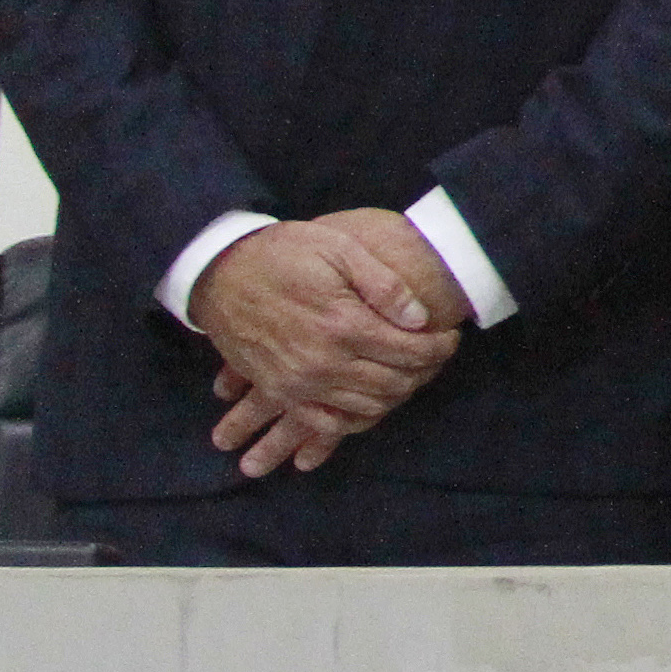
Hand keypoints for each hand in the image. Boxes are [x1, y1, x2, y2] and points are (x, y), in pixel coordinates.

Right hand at [191, 217, 465, 475]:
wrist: (219, 272)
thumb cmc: (283, 253)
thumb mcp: (339, 250)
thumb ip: (384, 286)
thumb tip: (420, 319)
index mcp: (343, 325)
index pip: (412, 353)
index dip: (441, 348)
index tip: (451, 337)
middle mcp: (323, 363)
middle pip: (395, 385)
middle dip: (425, 373)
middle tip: (435, 356)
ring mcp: (298, 382)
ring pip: (366, 408)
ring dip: (395, 396)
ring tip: (407, 373)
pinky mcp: (278, 390)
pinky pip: (324, 421)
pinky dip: (353, 419)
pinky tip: (368, 400)